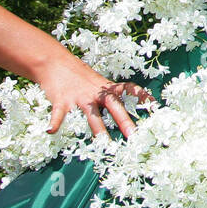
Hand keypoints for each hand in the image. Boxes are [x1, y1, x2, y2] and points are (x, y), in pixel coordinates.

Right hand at [38, 53, 154, 137]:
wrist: (55, 62)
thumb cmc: (79, 77)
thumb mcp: (98, 83)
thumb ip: (109, 95)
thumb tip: (122, 109)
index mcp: (106, 88)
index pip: (128, 90)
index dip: (142, 97)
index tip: (155, 106)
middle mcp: (96, 93)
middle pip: (114, 106)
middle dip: (125, 121)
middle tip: (135, 136)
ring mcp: (79, 98)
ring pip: (91, 115)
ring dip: (98, 130)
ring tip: (105, 144)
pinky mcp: (61, 101)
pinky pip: (58, 114)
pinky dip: (54, 122)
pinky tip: (51, 131)